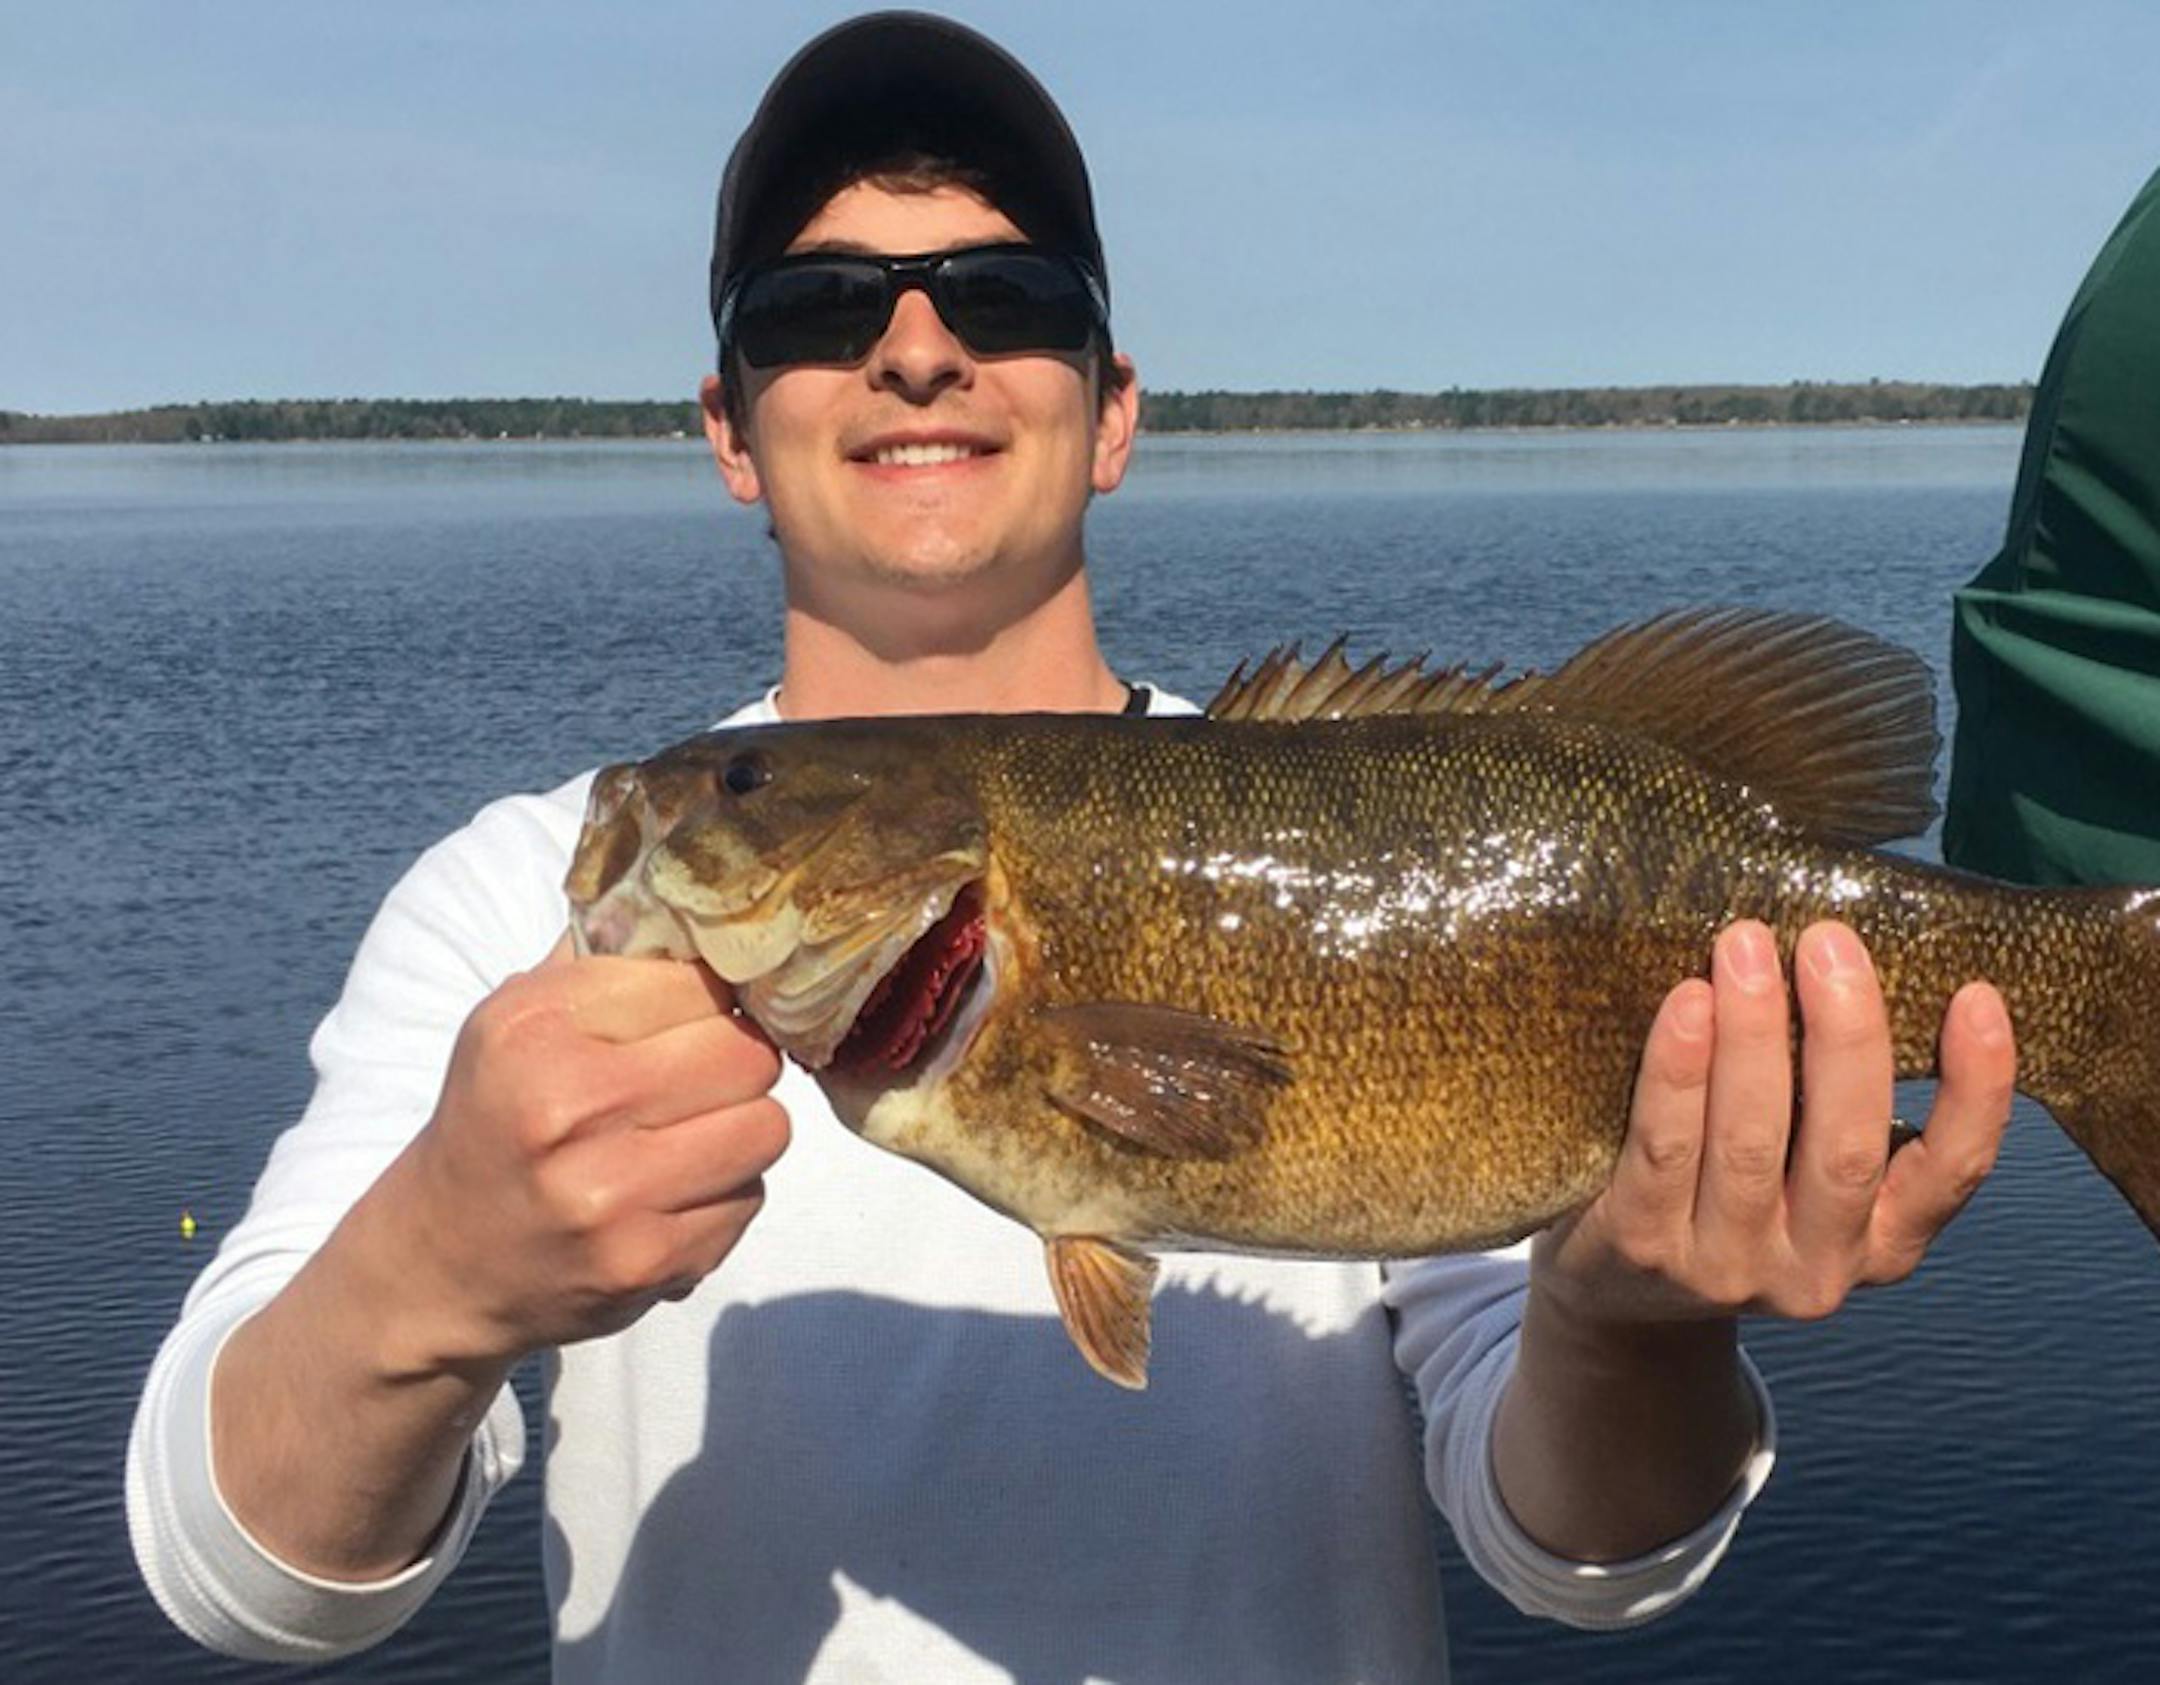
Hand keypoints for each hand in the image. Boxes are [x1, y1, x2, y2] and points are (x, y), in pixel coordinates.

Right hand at [379, 932, 789, 1369]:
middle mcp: (569, 1109)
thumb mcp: (516, 1018)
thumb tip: (704, 900)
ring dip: (742, 1128)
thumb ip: (607, 955)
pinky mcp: (650, 1262)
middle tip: (701, 1075)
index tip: (693, 1015)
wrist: (441, 1264)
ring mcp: (611, 1196)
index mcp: (535, 1029)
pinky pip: (751, 1199)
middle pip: (749, 1055)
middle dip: (737, 1060)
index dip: (710, 997)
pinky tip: (669, 1193)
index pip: (698, 983)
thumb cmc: (497, 1118)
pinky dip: (725, 1192)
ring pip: (768, 1128)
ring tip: (686, 1134)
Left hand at [1532, 919, 2015, 1324]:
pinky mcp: (1643, 1248)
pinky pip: (1664, 1148)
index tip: (1976, 997)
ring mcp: (1727, 1266)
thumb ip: (1834, 1093)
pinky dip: (1679, 1071)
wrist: (1617, 1293)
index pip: (1953, 1171)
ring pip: (1752, 1143)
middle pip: (1846, 1148)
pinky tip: (1686, 1004)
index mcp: (1882, 1240)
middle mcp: (1817, 1268)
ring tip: (1745, 946)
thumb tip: (1848, 956)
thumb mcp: (1803, 1164)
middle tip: (1828, 941)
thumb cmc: (1724, 1190)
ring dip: (1753, 1035)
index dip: (1977, 1088)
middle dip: (1845, 1035)